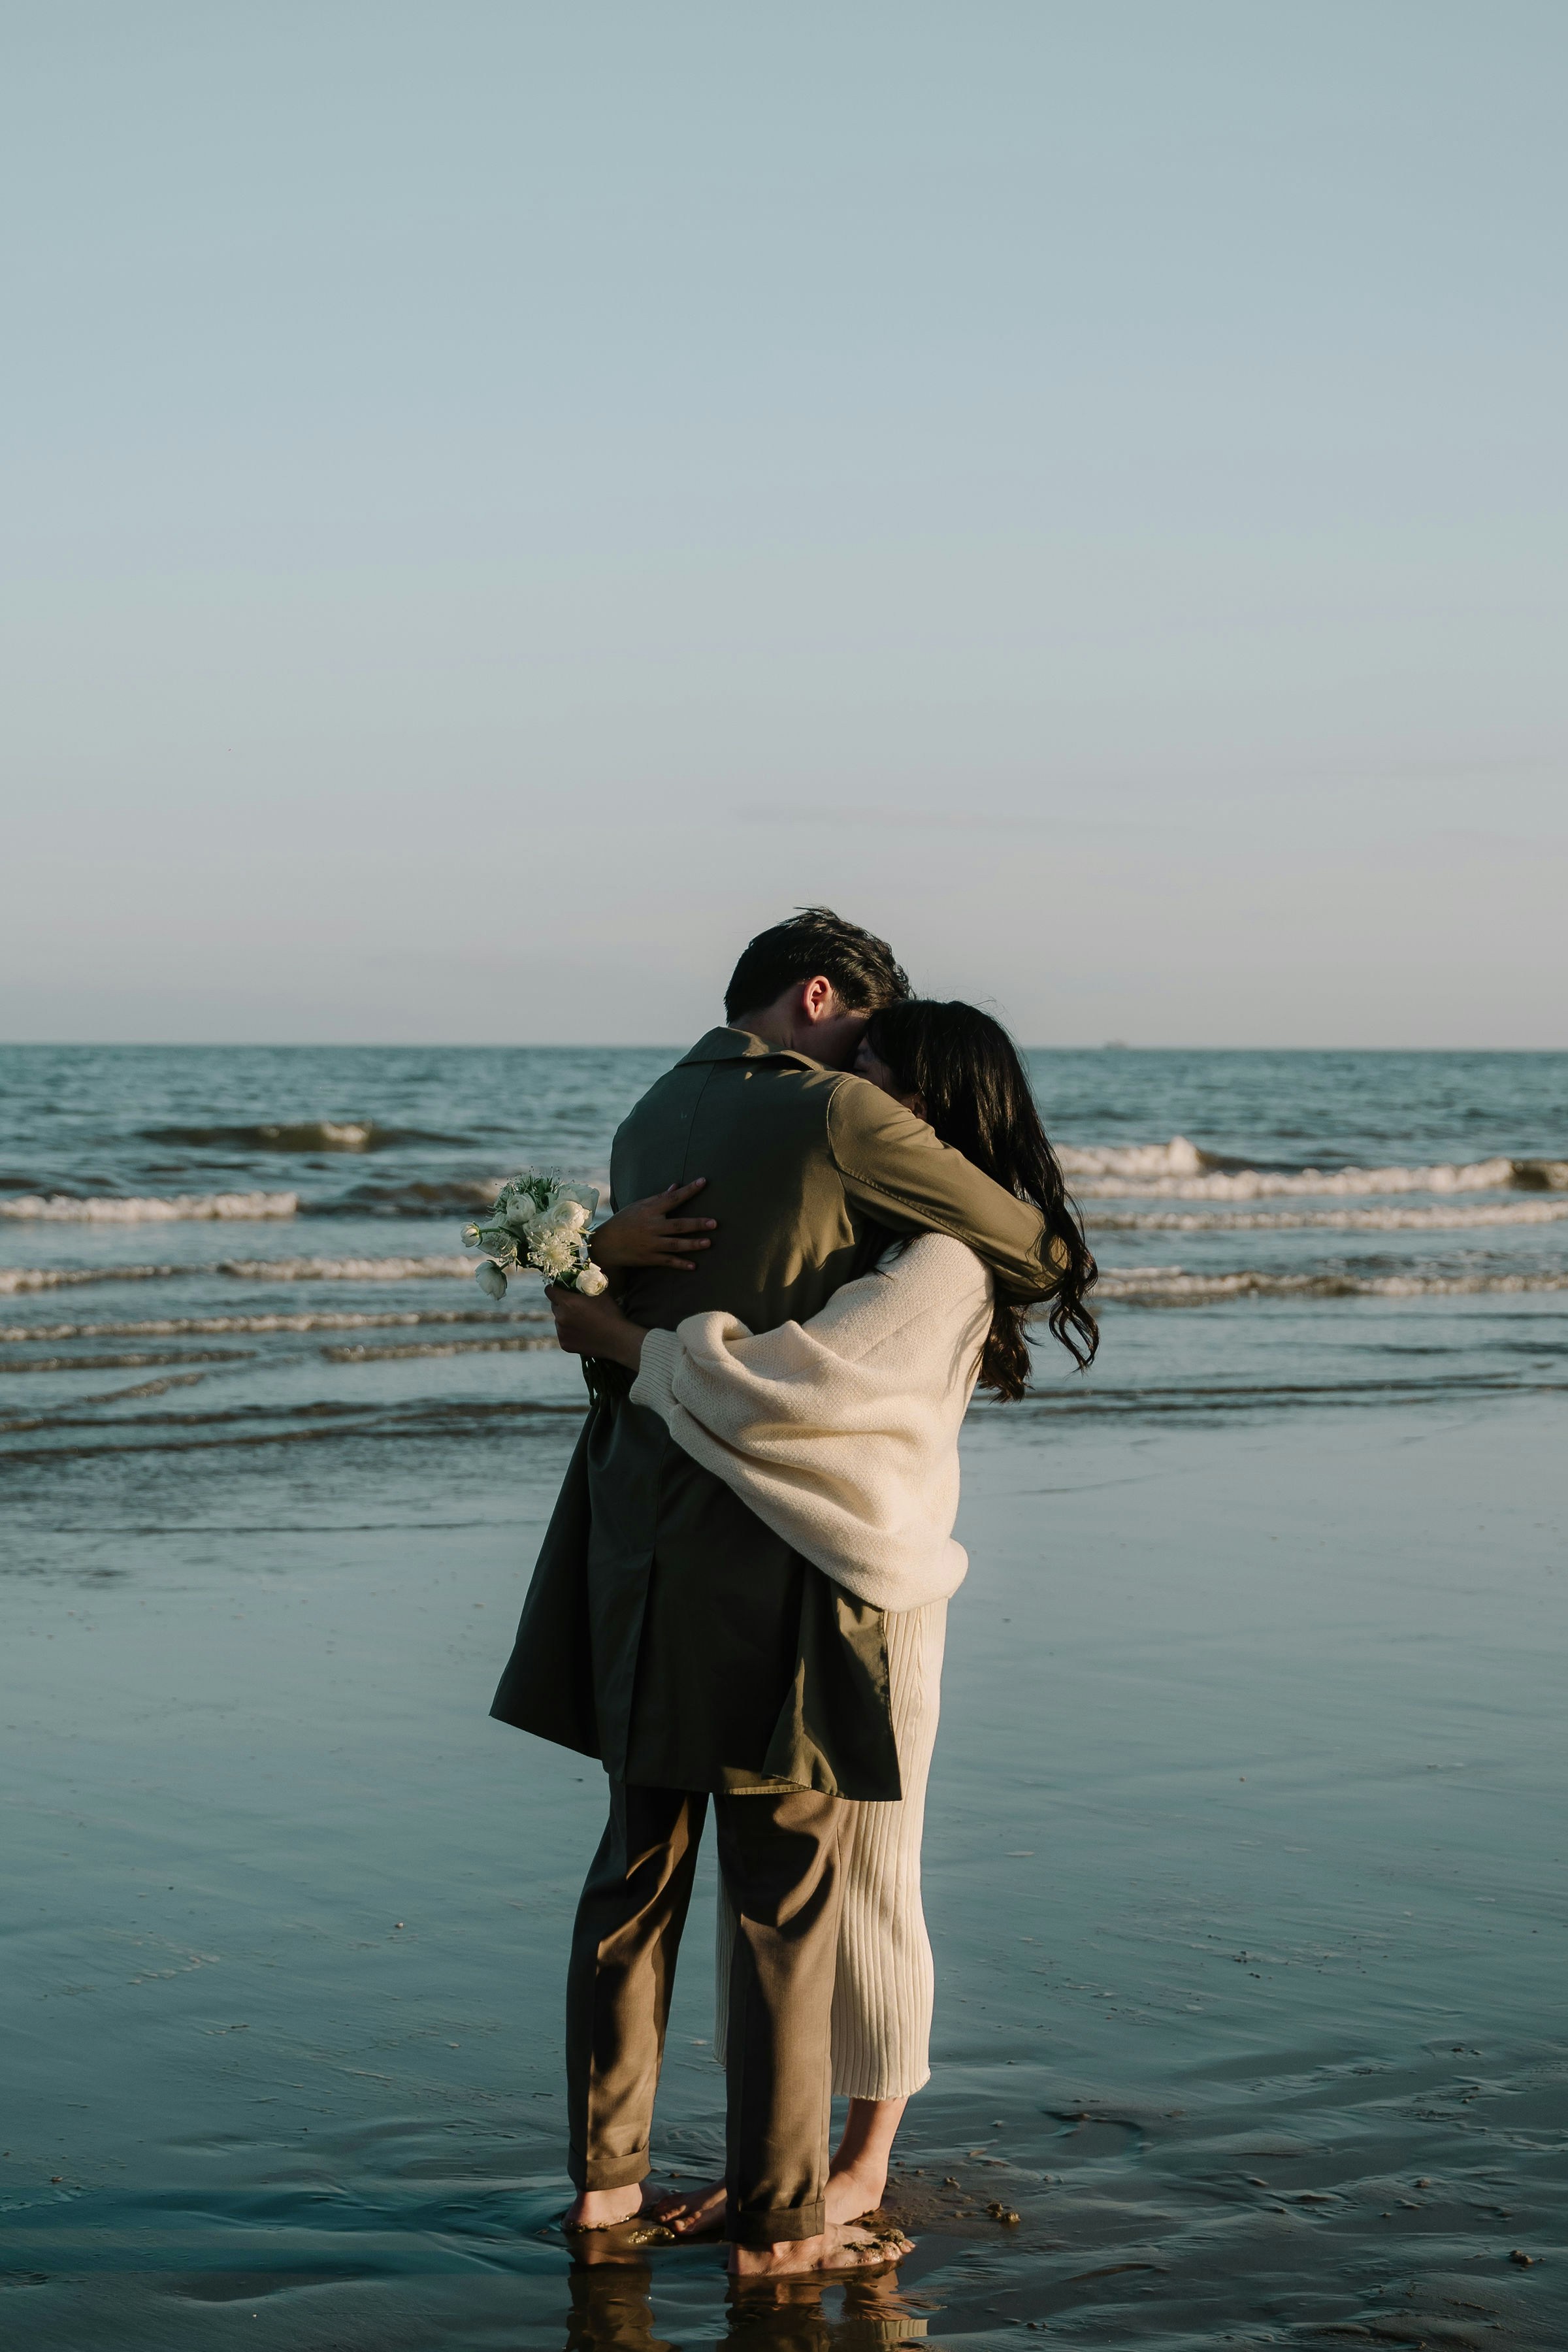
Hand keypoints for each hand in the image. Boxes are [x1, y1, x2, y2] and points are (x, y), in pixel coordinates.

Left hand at [548, 1284, 646, 1372]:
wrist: (617, 1340)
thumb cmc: (610, 1314)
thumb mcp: (600, 1293)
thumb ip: (587, 1282)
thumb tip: (581, 1273)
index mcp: (567, 1302)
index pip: (549, 1290)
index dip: (555, 1288)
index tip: (562, 1289)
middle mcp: (560, 1317)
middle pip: (554, 1305)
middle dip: (562, 1304)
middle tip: (576, 1306)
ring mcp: (561, 1332)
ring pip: (558, 1320)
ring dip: (565, 1318)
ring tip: (582, 1320)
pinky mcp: (564, 1344)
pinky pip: (562, 1333)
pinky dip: (569, 1331)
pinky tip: (583, 1332)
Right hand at [589, 1179, 715, 1272]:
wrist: (606, 1244)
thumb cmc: (624, 1221)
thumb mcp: (639, 1206)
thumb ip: (659, 1198)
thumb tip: (676, 1186)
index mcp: (649, 1210)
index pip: (673, 1198)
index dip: (689, 1190)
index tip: (703, 1182)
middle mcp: (651, 1227)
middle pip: (678, 1225)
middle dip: (696, 1224)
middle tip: (714, 1223)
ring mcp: (651, 1244)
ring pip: (676, 1244)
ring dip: (693, 1244)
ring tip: (709, 1242)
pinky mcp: (649, 1258)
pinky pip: (667, 1261)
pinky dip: (680, 1264)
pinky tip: (693, 1266)